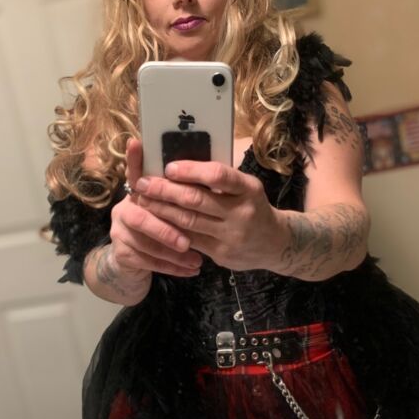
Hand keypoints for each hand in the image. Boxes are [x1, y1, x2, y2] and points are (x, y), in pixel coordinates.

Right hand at [109, 140, 202, 277]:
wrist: (137, 260)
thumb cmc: (165, 227)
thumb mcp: (174, 208)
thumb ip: (183, 193)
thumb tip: (208, 175)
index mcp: (138, 192)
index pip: (136, 172)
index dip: (134, 159)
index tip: (137, 142)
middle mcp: (123, 207)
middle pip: (141, 213)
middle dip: (167, 228)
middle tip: (189, 241)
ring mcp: (118, 230)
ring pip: (144, 241)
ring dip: (172, 253)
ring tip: (197, 260)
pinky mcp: (121, 253)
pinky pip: (146, 262)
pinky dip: (170, 267)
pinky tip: (190, 270)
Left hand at [134, 160, 286, 270]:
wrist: (274, 243)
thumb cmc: (253, 207)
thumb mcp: (246, 188)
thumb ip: (221, 180)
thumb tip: (180, 164)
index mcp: (249, 189)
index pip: (218, 176)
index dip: (191, 171)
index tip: (169, 167)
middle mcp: (242, 212)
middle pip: (196, 200)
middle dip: (165, 190)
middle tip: (143, 183)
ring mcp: (232, 236)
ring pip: (188, 222)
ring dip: (161, 210)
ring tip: (143, 200)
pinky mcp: (222, 254)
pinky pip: (190, 240)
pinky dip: (170, 229)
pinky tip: (155, 221)